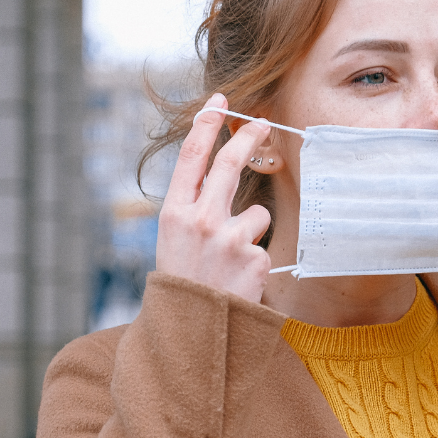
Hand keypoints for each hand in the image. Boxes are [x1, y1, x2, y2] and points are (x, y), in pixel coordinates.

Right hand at [155, 93, 273, 300]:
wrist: (191, 334)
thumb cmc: (183, 285)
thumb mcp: (174, 242)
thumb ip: (195, 208)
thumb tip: (226, 172)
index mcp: (173, 214)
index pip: (191, 158)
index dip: (206, 125)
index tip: (220, 102)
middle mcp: (199, 220)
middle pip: (231, 165)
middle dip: (249, 137)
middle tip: (263, 121)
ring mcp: (228, 239)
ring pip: (256, 214)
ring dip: (250, 233)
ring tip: (230, 264)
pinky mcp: (254, 259)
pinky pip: (263, 246)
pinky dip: (255, 261)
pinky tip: (238, 281)